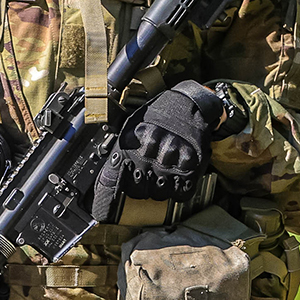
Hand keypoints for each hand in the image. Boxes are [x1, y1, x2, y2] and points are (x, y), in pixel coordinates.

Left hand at [95, 81, 229, 212]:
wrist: (187, 104)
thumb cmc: (157, 118)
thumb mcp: (131, 129)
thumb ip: (119, 152)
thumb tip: (108, 178)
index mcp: (130, 145)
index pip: (119, 181)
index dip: (120, 190)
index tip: (120, 195)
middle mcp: (149, 152)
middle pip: (140, 192)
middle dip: (142, 189)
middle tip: (148, 179)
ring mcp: (171, 159)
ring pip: (161, 194)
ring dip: (162, 189)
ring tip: (164, 175)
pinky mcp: (191, 163)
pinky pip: (183, 191)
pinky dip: (181, 190)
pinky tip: (178, 179)